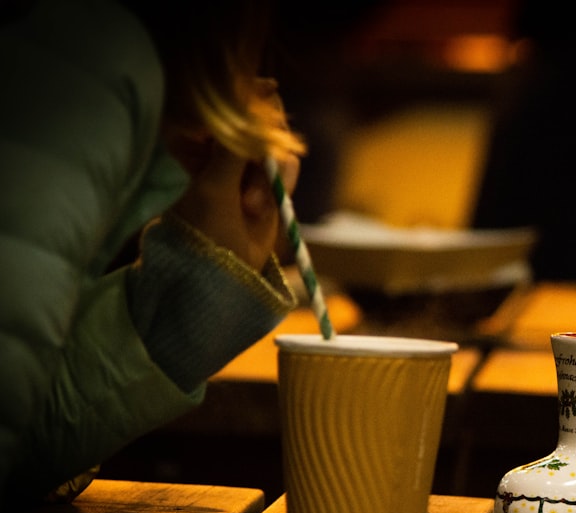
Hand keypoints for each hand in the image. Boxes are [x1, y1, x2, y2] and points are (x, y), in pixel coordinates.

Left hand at [165, 78, 300, 270]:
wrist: (218, 274)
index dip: (252, 97)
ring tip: (253, 207)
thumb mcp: (216, 185)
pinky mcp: (269, 188)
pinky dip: (281, 185)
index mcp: (202, 144)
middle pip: (262, 125)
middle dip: (263, 148)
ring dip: (270, 175)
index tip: (269, 89)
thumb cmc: (205, 230)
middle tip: (257, 172)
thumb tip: (250, 110)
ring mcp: (249, 171)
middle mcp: (227, 153)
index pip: (232, 109)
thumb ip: (235, 146)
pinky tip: (263, 209)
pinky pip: (286, 171)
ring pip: (278, 149)